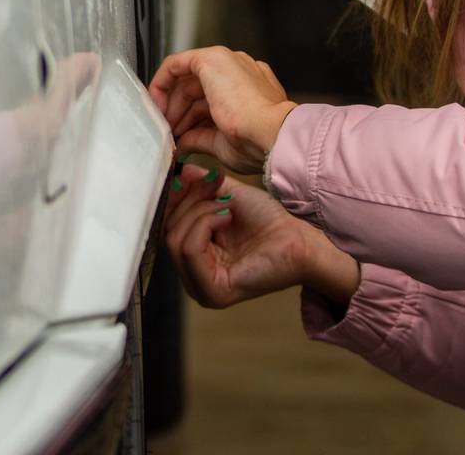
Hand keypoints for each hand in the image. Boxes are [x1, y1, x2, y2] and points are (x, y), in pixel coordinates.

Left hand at [149, 46, 296, 173]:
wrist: (271, 134)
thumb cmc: (258, 143)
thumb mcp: (223, 142)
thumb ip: (200, 137)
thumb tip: (184, 142)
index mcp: (251, 89)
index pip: (212, 99)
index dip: (191, 115)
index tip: (179, 131)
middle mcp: (241, 71)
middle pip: (198, 89)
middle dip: (180, 113)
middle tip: (169, 134)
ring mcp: (228, 62)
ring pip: (187, 80)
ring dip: (171, 105)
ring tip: (165, 128)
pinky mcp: (212, 59)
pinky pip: (177, 63)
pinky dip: (162, 82)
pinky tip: (156, 103)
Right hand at [164, 164, 358, 308]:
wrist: (299, 238)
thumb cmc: (269, 222)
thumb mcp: (227, 196)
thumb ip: (200, 187)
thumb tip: (178, 172)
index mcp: (194, 258)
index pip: (166, 226)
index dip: (175, 198)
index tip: (191, 176)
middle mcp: (192, 276)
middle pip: (168, 232)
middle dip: (189, 202)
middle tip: (215, 186)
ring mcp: (200, 288)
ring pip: (175, 240)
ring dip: (199, 212)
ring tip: (225, 207)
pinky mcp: (212, 292)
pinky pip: (189, 250)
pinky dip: (205, 225)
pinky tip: (226, 218)